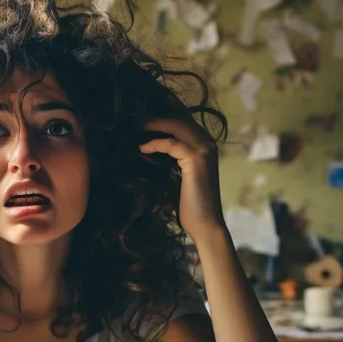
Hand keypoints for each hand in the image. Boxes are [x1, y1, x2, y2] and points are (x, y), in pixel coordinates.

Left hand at [139, 117, 224, 238]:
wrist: (205, 224)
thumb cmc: (191, 205)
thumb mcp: (181, 176)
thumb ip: (173, 159)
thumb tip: (149, 148)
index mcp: (205, 145)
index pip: (182, 121)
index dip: (161, 119)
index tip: (140, 121)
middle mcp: (208, 143)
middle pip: (179, 118)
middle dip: (155, 117)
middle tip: (134, 121)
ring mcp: (204, 150)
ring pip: (176, 125)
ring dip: (153, 125)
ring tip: (135, 129)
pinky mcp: (196, 159)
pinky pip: (171, 143)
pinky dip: (154, 143)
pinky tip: (142, 149)